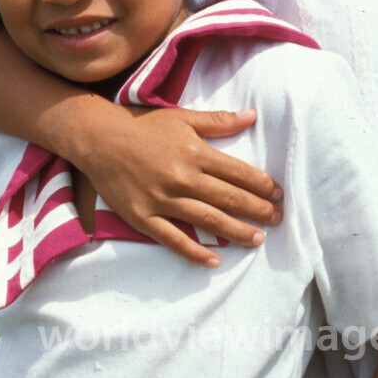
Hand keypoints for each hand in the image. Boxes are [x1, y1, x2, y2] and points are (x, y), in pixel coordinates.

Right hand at [76, 105, 283, 264]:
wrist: (98, 138)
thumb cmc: (143, 126)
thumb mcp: (183, 117)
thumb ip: (219, 121)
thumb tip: (252, 116)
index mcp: (195, 152)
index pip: (238, 173)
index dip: (262, 184)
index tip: (279, 193)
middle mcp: (182, 178)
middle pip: (228, 198)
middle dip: (258, 210)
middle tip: (278, 219)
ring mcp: (162, 200)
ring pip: (207, 221)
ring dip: (236, 231)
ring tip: (257, 239)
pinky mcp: (143, 217)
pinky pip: (173, 239)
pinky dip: (195, 252)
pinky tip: (214, 260)